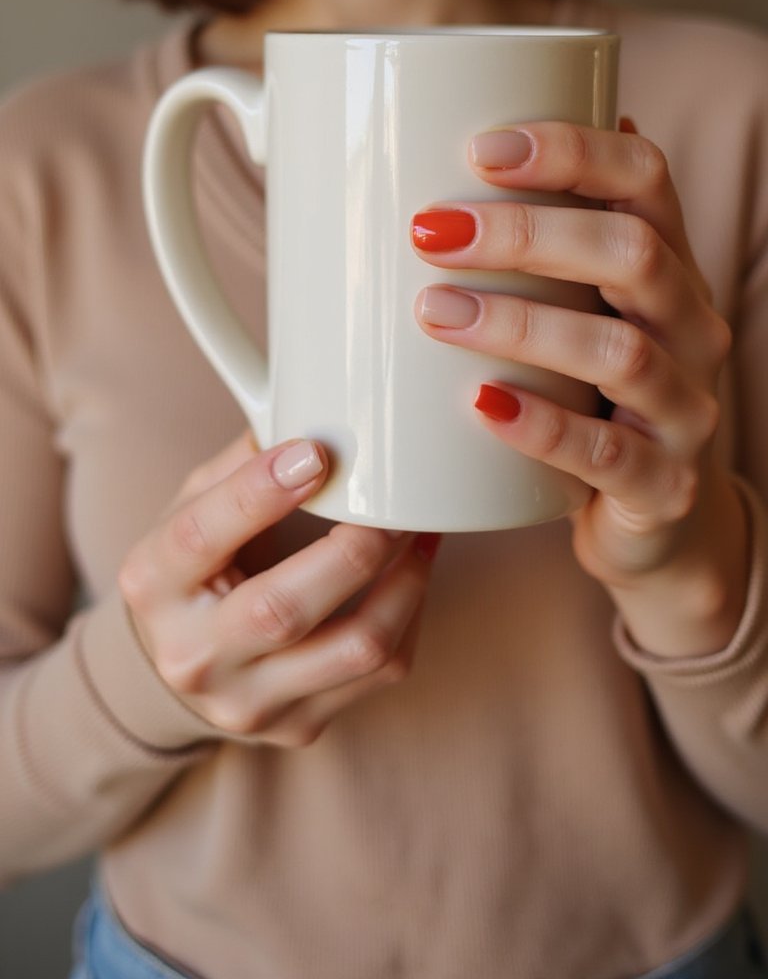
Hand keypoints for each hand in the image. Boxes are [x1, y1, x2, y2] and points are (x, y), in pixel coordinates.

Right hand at [119, 431, 439, 745]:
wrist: (177, 666)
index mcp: (153, 584)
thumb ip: (244, 461)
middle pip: (282, 610)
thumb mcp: (193, 504)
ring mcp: (247, 703)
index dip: (259, 492)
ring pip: (354, 649)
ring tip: (418, 534)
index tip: (317, 450)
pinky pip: (380, 673)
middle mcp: (193, 655)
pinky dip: (410, 616)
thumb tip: (314, 406)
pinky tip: (411, 575)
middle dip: (354, 548)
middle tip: (392, 503)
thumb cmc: (197, 565)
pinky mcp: (297, 727)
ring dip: (404, 584)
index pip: (200, 537)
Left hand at [411, 120, 746, 653]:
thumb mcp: (584, 308)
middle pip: (632, 253)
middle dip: (527, 233)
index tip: (478, 147)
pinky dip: (541, 428)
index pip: (645, 178)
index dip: (571, 150)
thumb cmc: (596, 390)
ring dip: (519, 325)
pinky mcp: (662, 485)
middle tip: (430, 231)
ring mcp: (685, 408)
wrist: (658, 515)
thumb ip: (545, 238)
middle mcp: (691, 326)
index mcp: (669, 264)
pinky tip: (482, 406)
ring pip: (619, 352)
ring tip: (433, 311)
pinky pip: (608, 454)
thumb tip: (473, 136)